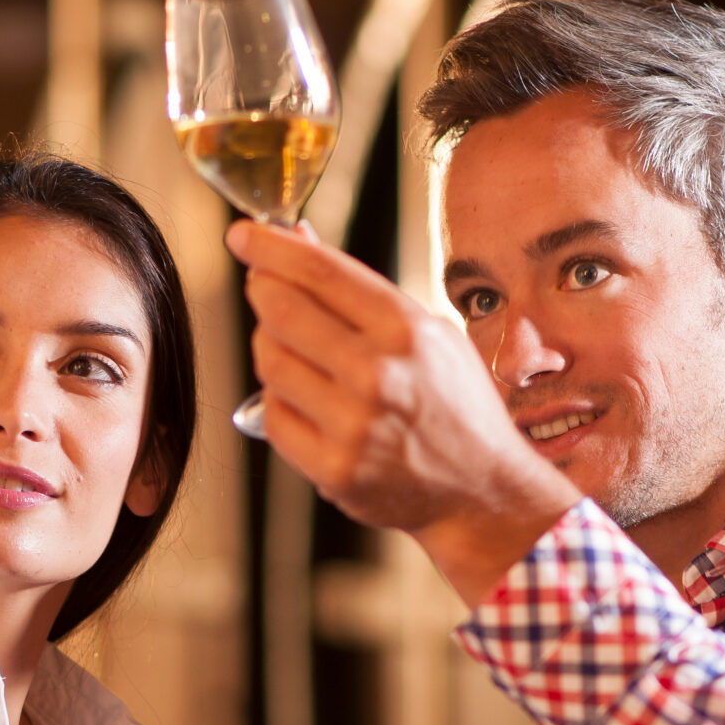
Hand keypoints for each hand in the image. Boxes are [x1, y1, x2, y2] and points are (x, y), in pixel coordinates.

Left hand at [228, 221, 575, 603]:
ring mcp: (353, 427)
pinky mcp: (333, 470)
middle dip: (262, 290)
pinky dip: (281, 400)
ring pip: (269, 362)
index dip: (271, 246)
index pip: (321, 272)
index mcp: (407, 331)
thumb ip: (360, 290)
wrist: (481, 489)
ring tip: (296, 350)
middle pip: (281, 311)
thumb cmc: (453, 402)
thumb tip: (297, 239)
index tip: (243, 235)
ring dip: (270, 346)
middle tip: (263, 287)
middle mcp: (379, 376)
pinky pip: (273, 416)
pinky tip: (307, 400)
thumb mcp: (426, 331)